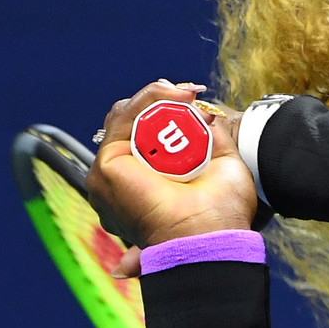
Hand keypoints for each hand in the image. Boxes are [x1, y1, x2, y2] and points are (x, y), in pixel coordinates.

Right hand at [88, 80, 257, 251]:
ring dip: (158, 97)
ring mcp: (113, 171)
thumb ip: (209, 137)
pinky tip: (175, 96)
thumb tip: (207, 114)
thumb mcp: (220, 163)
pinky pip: (122, 120)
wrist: (211, 234)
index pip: (145, 132)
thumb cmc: (221, 211)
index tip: (195, 97)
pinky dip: (148, 100)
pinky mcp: (107, 167)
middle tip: (191, 93)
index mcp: (149, 179)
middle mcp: (127, 176)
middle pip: (131, 122)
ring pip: (125, 116)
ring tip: (187, 94)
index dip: (166, 110)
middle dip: (160, 100)